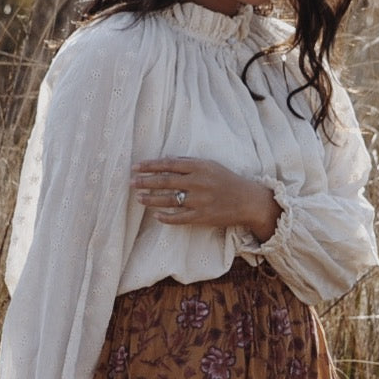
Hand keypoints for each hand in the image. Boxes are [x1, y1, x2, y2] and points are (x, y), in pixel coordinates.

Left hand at [132, 157, 279, 241]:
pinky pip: (179, 218)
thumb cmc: (227, 180)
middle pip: (165, 182)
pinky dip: (166, 217)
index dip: (150, 166)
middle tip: (131, 182)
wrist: (247, 200)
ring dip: (151, 199)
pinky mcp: (202, 217)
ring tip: (138, 198)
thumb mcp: (211, 165)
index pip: (169, 164)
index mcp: (200, 167)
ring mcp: (200, 201)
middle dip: (145, 182)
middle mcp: (198, 183)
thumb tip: (167, 160)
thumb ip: (189, 163)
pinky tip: (155, 215)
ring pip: (169, 200)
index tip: (136, 166)